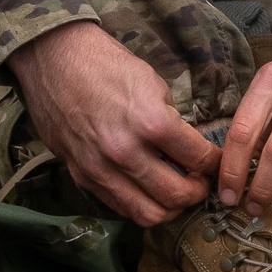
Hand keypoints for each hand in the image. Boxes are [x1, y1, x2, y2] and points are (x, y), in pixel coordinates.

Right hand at [5, 21, 219, 226]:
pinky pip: (120, 207)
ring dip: (172, 208)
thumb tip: (192, 151)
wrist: (53, 57)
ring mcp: (101, 167)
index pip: (200, 160)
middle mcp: (126, 151)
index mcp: (152, 123)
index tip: (218, 163)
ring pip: (150, 214)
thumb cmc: (107, 64)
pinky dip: (142, 205)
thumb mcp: (154, 85)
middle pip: (178, 196)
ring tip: (177, 192)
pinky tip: (150, 192)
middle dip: (198, 192)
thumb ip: (175, 123)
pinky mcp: (82, 174)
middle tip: (201, 181)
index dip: (217, 164)